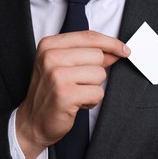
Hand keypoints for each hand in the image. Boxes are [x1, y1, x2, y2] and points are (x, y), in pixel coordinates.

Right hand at [15, 31, 130, 158]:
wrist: (32, 121)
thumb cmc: (51, 92)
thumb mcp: (64, 66)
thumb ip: (88, 55)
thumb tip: (117, 50)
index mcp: (49, 45)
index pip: (89, 37)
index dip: (111, 43)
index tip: (124, 50)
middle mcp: (50, 57)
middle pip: (97, 55)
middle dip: (96, 71)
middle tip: (80, 83)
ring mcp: (57, 75)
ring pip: (100, 74)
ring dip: (94, 87)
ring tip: (77, 93)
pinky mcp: (65, 94)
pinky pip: (98, 92)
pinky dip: (92, 100)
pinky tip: (77, 103)